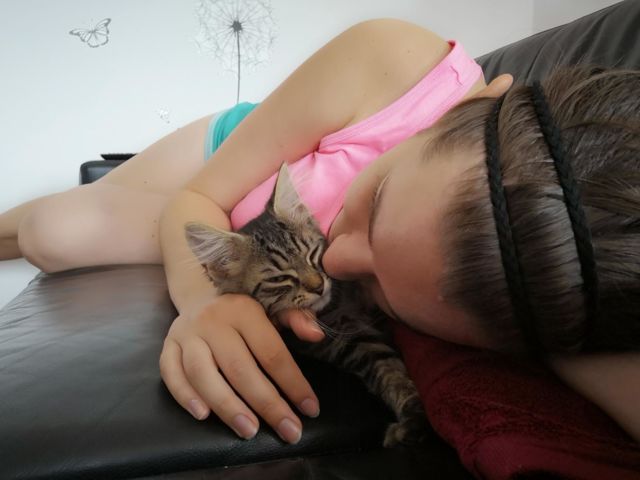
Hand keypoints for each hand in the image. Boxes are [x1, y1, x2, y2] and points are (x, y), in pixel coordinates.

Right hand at [159, 294, 320, 442]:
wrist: (201, 290)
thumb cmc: (244, 309)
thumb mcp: (273, 306)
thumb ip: (296, 319)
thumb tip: (316, 334)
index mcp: (244, 310)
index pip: (271, 352)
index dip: (292, 383)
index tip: (310, 409)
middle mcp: (213, 321)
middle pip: (239, 368)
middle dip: (266, 404)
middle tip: (288, 430)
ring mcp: (186, 333)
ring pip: (202, 374)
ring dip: (226, 405)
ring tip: (249, 430)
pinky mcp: (168, 345)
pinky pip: (170, 373)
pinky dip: (184, 395)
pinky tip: (203, 415)